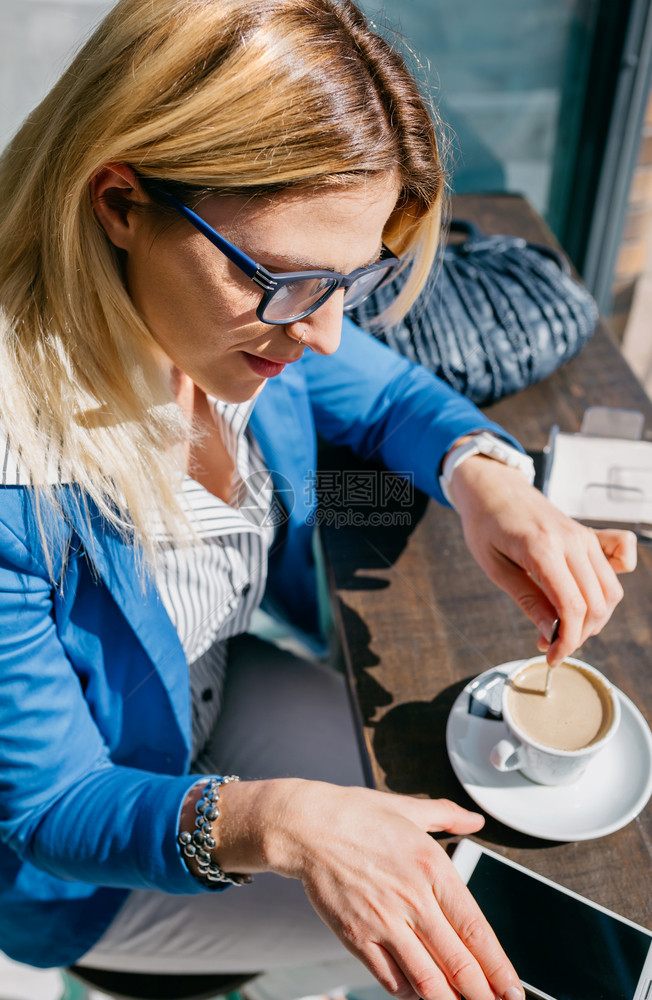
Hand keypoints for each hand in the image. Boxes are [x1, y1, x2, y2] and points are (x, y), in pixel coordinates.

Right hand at [212, 779, 525, 999]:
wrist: (306, 824)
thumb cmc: (355, 814)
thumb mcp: (408, 808)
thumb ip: (447, 816)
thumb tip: (475, 820)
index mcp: (432, 866)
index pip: (476, 929)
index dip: (499, 966)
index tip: (513, 988)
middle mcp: (413, 899)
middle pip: (458, 963)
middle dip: (483, 995)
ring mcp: (384, 922)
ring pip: (427, 980)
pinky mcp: (357, 936)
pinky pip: (390, 978)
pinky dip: (409, 993)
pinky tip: (419, 994)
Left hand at [449, 456, 637, 664]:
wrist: (493, 488)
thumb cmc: (486, 526)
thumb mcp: (494, 568)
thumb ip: (528, 600)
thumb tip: (552, 634)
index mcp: (541, 548)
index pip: (572, 606)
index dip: (568, 641)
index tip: (552, 657)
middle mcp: (571, 540)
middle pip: (596, 604)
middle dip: (578, 635)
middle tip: (551, 643)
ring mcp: (584, 536)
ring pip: (610, 590)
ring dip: (593, 618)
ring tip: (563, 624)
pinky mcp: (590, 534)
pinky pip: (622, 556)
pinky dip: (614, 580)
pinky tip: (588, 592)